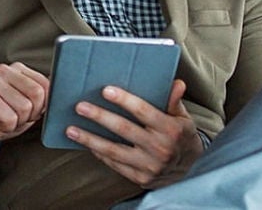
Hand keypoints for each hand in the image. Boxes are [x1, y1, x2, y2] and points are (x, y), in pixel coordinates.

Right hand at [0, 62, 50, 154]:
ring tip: (5, 118)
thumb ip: (42, 97)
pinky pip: (11, 117)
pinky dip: (7, 126)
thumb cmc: (2, 118)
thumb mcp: (29, 107)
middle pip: (38, 94)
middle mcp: (5, 70)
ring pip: (25, 107)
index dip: (41, 105)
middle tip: (15, 116)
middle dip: (31, 114)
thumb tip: (60, 91)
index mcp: (17, 69)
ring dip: (18, 121)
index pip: (46, 84)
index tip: (27, 111)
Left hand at [66, 79, 202, 188]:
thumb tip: (177, 83)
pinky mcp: (140, 178)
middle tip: (80, 106)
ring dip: (90, 139)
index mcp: (171, 130)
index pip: (144, 112)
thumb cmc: (181, 137)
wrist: (189, 171)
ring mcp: (149, 166)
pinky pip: (115, 164)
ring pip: (114, 150)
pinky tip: (85, 143)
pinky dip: (98, 153)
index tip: (106, 90)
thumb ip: (174, 102)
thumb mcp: (183, 119)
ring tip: (71, 129)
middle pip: (124, 129)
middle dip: (100, 116)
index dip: (125, 100)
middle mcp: (160, 149)